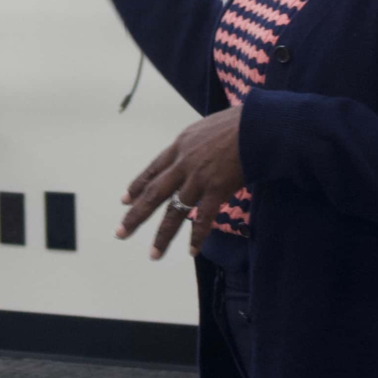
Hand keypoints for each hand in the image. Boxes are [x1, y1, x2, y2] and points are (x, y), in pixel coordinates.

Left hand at [119, 107, 245, 259]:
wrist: (257, 125)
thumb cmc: (238, 123)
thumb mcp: (206, 128)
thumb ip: (195, 144)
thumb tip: (195, 152)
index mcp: (180, 146)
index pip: (152, 170)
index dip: (137, 186)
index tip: (124, 201)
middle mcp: (183, 163)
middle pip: (153, 194)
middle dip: (135, 216)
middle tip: (120, 233)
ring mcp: (198, 178)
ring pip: (174, 212)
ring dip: (163, 235)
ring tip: (154, 254)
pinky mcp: (216, 189)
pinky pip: (203, 218)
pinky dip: (197, 236)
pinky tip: (192, 251)